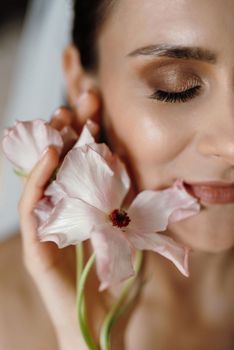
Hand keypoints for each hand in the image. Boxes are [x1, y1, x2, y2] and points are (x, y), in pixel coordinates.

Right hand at [18, 104, 102, 348]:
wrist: (99, 318)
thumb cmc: (113, 273)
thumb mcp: (124, 225)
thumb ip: (120, 196)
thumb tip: (120, 157)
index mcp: (78, 203)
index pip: (77, 162)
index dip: (84, 134)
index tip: (95, 109)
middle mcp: (58, 209)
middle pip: (58, 163)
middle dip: (68, 130)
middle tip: (80, 102)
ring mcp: (43, 225)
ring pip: (41, 177)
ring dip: (50, 145)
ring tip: (62, 117)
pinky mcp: (34, 244)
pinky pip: (31, 205)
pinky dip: (38, 178)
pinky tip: (52, 154)